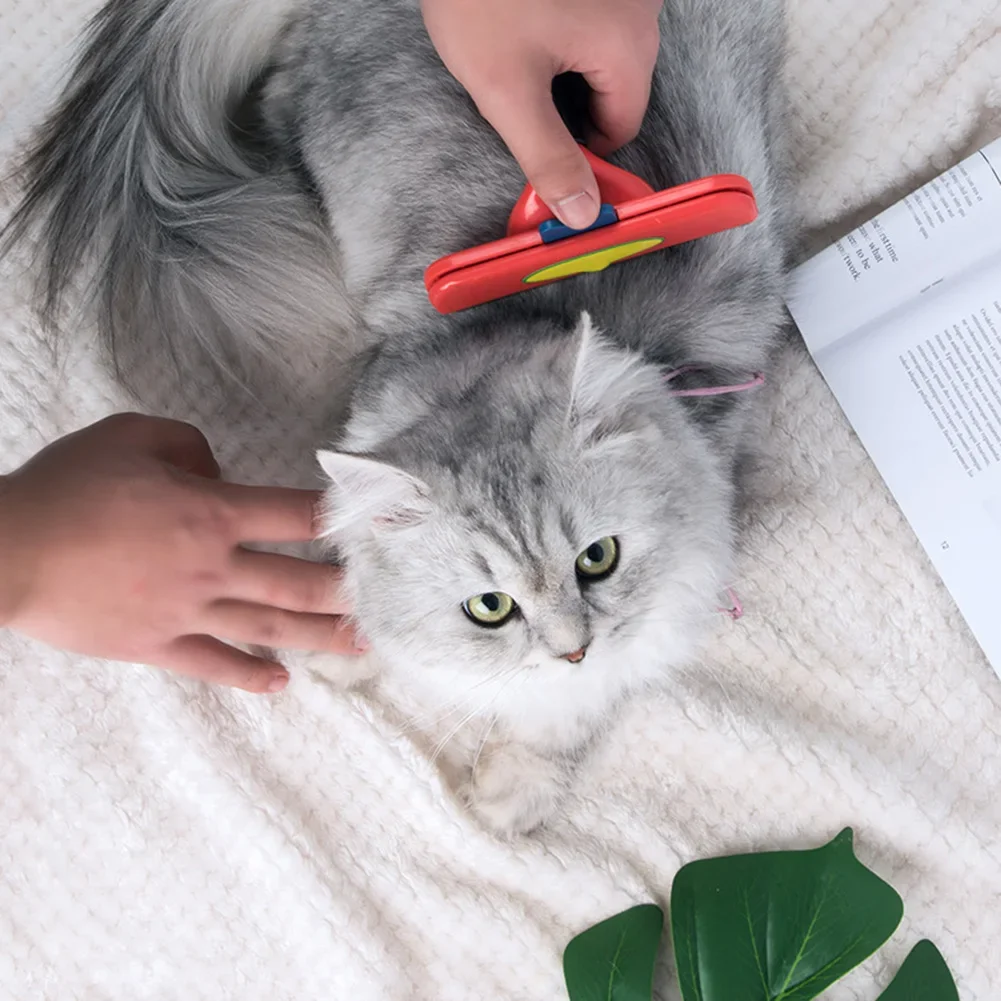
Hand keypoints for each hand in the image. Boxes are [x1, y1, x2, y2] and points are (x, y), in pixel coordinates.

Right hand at [0, 413, 362, 692]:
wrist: (6, 552)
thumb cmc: (68, 488)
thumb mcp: (132, 436)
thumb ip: (190, 445)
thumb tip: (219, 470)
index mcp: (212, 513)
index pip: (297, 513)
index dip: (344, 514)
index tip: (380, 519)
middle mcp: (213, 567)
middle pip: (299, 582)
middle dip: (349, 588)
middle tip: (387, 595)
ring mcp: (188, 612)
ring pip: (270, 628)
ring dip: (321, 636)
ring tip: (363, 643)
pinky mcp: (157, 645)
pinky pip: (214, 666)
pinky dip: (249, 677)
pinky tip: (281, 684)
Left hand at [422, 0, 660, 228]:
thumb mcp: (507, 90)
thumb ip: (547, 158)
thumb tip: (582, 215)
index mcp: (629, 45)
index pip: (620, 128)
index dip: (579, 149)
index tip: (537, 147)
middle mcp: (641, 10)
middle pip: (614, 90)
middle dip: (567, 104)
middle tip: (514, 90)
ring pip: (599, 54)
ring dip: (561, 67)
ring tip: (511, 48)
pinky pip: (590, 20)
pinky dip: (561, 32)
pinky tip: (522, 22)